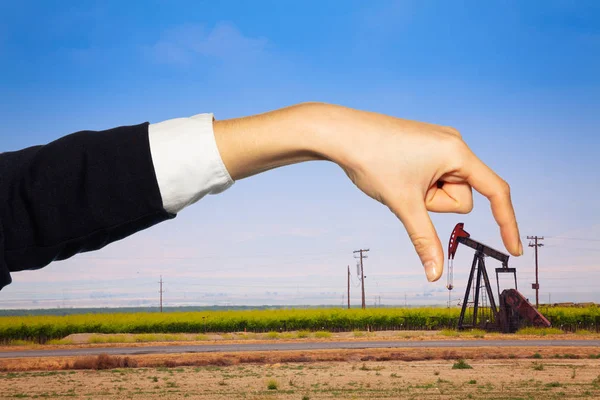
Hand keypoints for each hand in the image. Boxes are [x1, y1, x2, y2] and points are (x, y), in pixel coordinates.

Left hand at [214, 103, 521, 281]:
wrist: (341, 134)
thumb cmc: (373, 162)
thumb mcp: (403, 205)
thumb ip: (424, 240)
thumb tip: (435, 275)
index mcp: (457, 152)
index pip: (495, 192)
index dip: (507, 222)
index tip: (514, 250)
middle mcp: (454, 144)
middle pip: (461, 197)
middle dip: (435, 204)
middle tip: (407, 190)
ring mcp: (439, 144)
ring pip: (444, 190)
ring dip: (425, 196)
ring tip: (399, 180)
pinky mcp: (425, 147)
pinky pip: (433, 178)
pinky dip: (419, 186)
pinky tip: (396, 173)